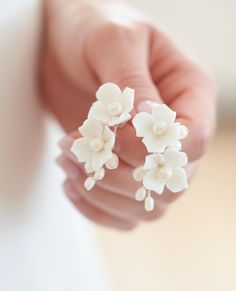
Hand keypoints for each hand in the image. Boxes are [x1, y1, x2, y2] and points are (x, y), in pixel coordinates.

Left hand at [42, 0, 216, 229]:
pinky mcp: (124, 169)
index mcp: (190, 94)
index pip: (194, 140)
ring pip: (147, 205)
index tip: (110, 134)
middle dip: (119, 175)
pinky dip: (97, 208)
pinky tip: (71, 185)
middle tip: (73, 149)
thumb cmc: (94, 30)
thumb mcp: (114, 43)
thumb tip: (146, 124)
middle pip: (170, 181)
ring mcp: (150, 156)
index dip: (154, 148)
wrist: (67, 45)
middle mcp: (176, 131)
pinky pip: (123, 212)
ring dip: (103, 193)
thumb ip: (133, 85)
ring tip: (67, 163)